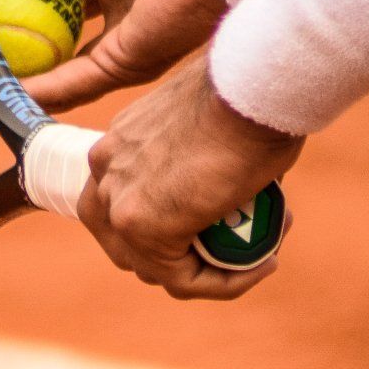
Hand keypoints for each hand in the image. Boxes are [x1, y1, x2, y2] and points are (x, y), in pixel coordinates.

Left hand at [77, 55, 302, 299]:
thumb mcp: (213, 123)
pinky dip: (224, 283)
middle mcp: (105, 170)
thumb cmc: (248, 93)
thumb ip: (203, 157)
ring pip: (155, 268)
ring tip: (262, 253)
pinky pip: (183, 279)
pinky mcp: (141, 226)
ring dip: (210, 272)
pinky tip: (263, 264)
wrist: (251, 85)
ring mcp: (117, 199)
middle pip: (127, 243)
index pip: (124, 204)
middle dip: (181, 256)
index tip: (222, 224)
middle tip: (236, 248)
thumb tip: (231, 185)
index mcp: (118, 143)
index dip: (169, 227)